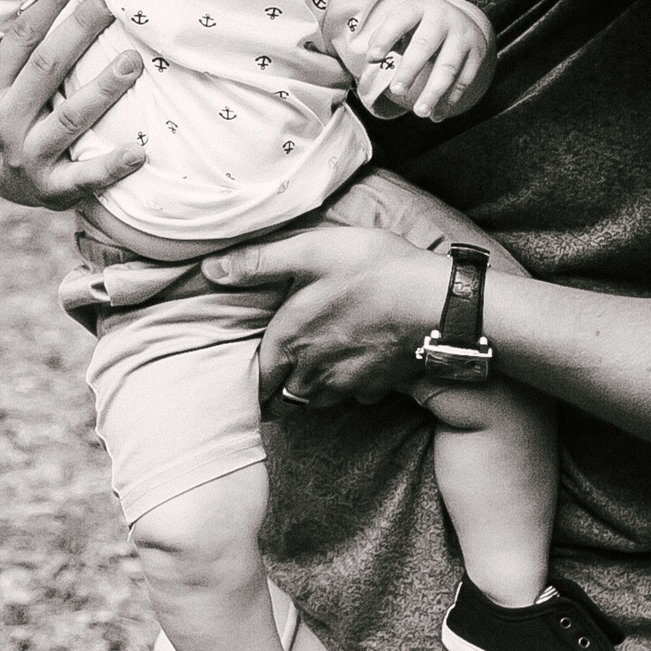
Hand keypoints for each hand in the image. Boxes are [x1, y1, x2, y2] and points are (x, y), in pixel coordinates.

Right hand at [0, 0, 146, 208]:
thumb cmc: (8, 119)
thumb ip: (21, 50)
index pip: (22, 36)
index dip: (50, 3)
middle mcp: (4, 119)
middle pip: (47, 67)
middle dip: (81, 29)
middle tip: (112, 1)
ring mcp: (26, 155)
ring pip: (69, 118)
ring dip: (103, 89)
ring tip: (133, 61)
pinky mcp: (50, 189)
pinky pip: (84, 176)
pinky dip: (111, 165)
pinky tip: (139, 152)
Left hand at [202, 225, 453, 405]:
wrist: (440, 304)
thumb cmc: (374, 271)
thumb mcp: (312, 251)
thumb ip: (258, 262)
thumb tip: (210, 270)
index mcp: (289, 343)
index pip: (255, 382)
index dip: (249, 378)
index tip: (247, 367)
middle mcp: (312, 373)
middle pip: (282, 397)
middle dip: (275, 387)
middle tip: (274, 368)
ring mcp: (346, 386)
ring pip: (313, 400)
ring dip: (306, 388)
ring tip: (309, 363)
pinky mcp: (376, 387)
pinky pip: (350, 397)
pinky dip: (344, 386)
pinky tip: (351, 361)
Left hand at [353, 0, 493, 121]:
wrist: (459, 19)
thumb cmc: (419, 25)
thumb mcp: (403, 21)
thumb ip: (384, 36)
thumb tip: (373, 58)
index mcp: (419, 7)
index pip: (400, 20)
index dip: (385, 38)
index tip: (372, 58)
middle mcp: (444, 18)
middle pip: (425, 45)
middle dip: (410, 69)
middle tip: (395, 90)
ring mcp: (463, 36)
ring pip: (448, 68)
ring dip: (433, 92)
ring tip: (420, 112)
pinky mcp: (477, 54)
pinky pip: (465, 80)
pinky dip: (451, 99)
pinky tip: (437, 114)